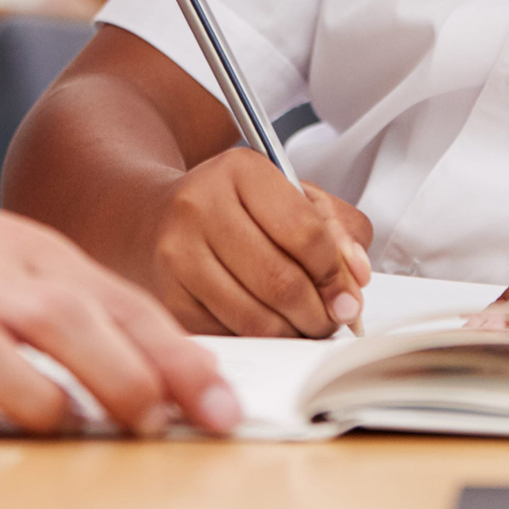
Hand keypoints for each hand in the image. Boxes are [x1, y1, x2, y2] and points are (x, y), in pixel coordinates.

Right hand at [146, 148, 373, 337]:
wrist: (152, 218)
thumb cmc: (231, 207)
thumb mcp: (287, 195)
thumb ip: (336, 228)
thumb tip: (356, 277)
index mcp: (240, 169)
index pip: (306, 232)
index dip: (336, 273)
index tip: (350, 294)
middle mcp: (201, 205)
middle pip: (282, 281)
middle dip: (319, 313)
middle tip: (332, 319)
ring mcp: (177, 253)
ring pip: (255, 317)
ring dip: (292, 332)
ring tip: (303, 324)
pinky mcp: (167, 297)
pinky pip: (229, 335)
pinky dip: (258, 339)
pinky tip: (265, 324)